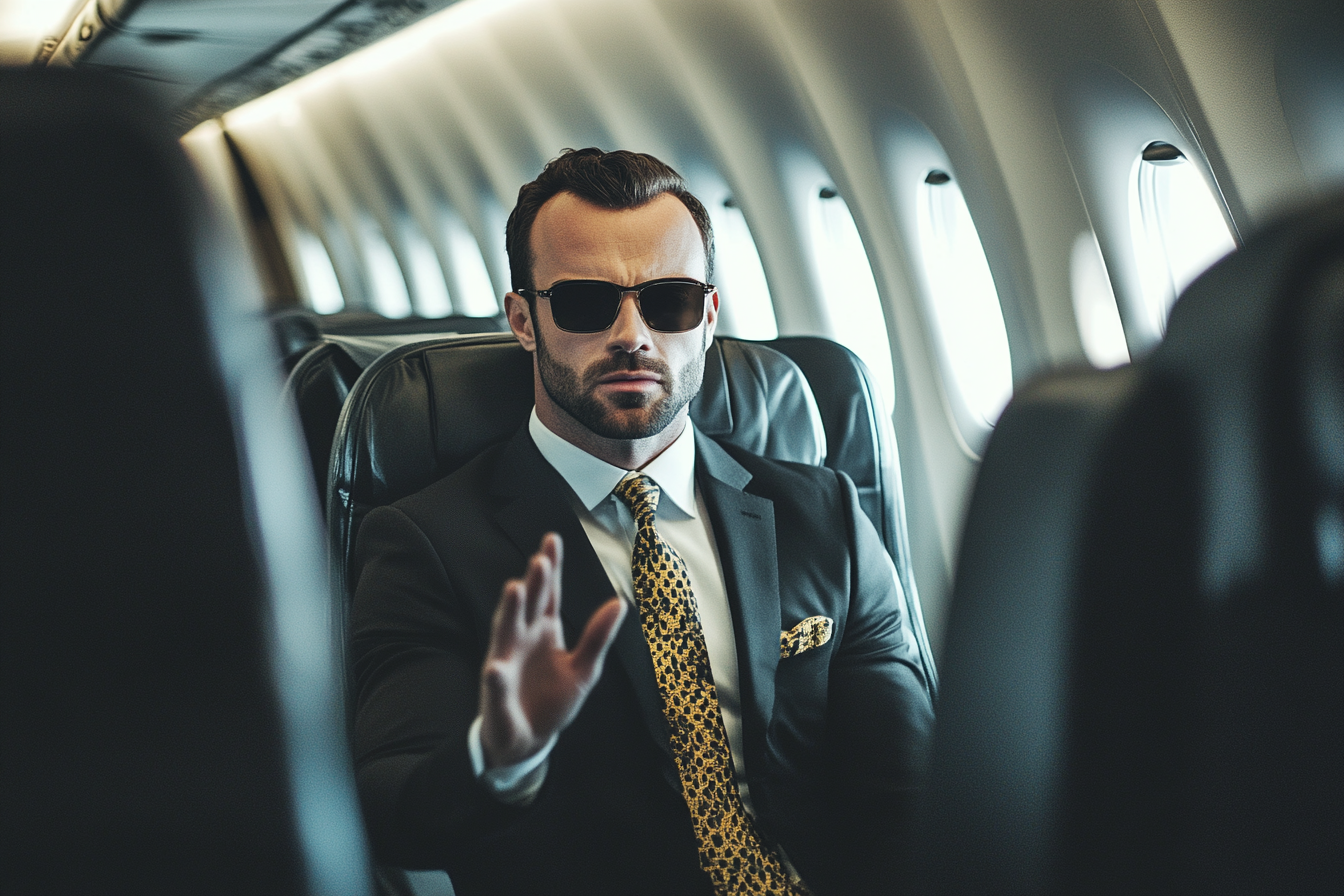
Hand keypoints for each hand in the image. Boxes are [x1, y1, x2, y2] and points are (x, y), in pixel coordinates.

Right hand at [479, 532, 626, 767]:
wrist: (529, 738)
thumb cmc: (554, 699)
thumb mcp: (585, 668)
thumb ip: (598, 636)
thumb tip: (619, 602)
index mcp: (544, 629)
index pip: (548, 594)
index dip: (552, 569)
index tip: (552, 540)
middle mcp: (522, 638)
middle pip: (528, 605)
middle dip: (533, 583)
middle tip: (540, 560)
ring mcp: (506, 662)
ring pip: (506, 632)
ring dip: (509, 611)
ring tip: (514, 589)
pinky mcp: (497, 693)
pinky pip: (497, 684)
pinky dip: (496, 678)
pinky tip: (496, 669)